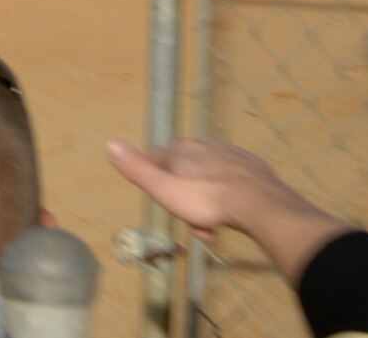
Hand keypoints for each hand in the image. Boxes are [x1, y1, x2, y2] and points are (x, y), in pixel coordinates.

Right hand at [106, 138, 290, 241]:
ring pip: (206, 178)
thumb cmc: (206, 200)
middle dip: (185, 198)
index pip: (156, 163)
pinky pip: (230, 179)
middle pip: (183, 173)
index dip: (159, 188)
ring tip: (216, 224)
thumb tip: (109, 143)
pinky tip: (233, 211)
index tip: (169, 208)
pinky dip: (227, 194)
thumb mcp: (164, 190)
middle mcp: (202, 145)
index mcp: (179, 150)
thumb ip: (137, 168)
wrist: (258, 204)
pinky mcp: (249, 164)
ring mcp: (228, 153)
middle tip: (196, 222)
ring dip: (206, 201)